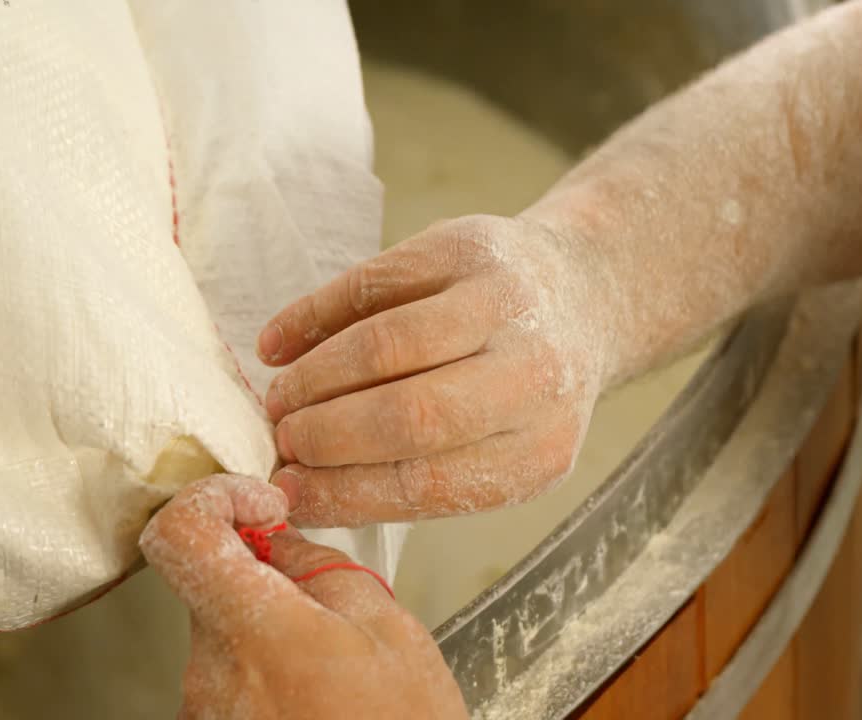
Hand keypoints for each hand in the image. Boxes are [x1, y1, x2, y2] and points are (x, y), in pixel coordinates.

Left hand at [140, 474, 468, 719]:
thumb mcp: (390, 628)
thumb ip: (323, 568)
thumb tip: (281, 538)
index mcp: (260, 633)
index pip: (181, 533)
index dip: (216, 497)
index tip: (261, 505)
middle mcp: (213, 673)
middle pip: (207, 582)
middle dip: (261, 571)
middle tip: (324, 592)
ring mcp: (205, 709)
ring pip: (220, 628)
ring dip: (266, 622)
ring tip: (332, 656)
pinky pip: (226, 672)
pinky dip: (264, 663)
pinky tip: (315, 688)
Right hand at [256, 215, 607, 526]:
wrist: (583, 294)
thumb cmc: (525, 389)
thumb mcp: (503, 447)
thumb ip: (422, 472)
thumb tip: (304, 497)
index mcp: (540, 448)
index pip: (428, 484)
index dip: (344, 491)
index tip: (289, 494)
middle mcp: (534, 376)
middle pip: (410, 415)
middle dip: (327, 436)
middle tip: (282, 442)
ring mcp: (504, 303)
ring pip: (387, 344)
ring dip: (315, 378)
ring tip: (281, 401)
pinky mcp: (469, 247)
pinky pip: (372, 284)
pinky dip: (312, 316)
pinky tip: (278, 345)